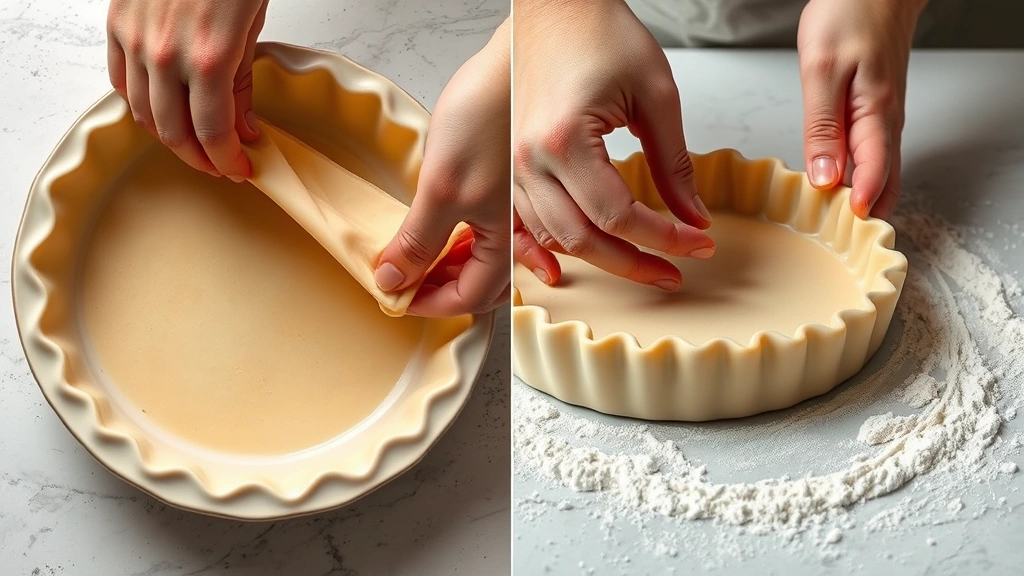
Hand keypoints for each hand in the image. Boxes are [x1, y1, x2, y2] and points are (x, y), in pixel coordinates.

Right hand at [107, 0, 268, 180]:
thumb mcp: (250, 30)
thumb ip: (243, 85)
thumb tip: (243, 129)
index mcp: (209, 58)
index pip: (213, 133)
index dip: (228, 161)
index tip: (241, 169)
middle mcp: (166, 54)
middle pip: (174, 133)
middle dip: (201, 158)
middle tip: (221, 163)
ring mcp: (136, 40)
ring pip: (143, 114)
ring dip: (170, 138)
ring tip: (195, 143)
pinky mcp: (117, 25)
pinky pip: (121, 82)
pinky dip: (141, 105)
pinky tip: (164, 111)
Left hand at [374, 19, 510, 316]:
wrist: (517, 57)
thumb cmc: (491, 111)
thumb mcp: (443, 186)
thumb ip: (419, 240)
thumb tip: (395, 282)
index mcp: (505, 239)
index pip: (468, 297)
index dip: (428, 305)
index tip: (395, 299)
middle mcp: (516, 231)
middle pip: (481, 285)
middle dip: (441, 291)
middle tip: (403, 284)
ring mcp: (516, 210)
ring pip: (487, 261)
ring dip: (452, 268)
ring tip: (420, 262)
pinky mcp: (510, 185)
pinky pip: (494, 233)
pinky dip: (468, 244)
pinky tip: (458, 237)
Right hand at [512, 0, 713, 291]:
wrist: (556, 5)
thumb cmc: (601, 33)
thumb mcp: (655, 95)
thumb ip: (673, 164)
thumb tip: (692, 218)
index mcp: (562, 139)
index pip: (617, 214)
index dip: (663, 237)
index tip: (696, 243)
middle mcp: (529, 158)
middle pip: (582, 238)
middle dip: (633, 263)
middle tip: (673, 272)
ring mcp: (515, 165)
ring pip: (554, 238)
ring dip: (599, 259)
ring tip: (642, 264)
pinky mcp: (513, 165)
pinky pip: (527, 223)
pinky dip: (553, 248)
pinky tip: (575, 264)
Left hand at [797, 0, 925, 217]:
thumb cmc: (848, 16)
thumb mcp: (821, 71)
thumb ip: (823, 127)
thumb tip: (826, 178)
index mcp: (876, 116)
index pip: (873, 176)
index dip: (859, 208)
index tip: (843, 231)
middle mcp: (886, 123)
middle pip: (883, 183)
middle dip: (863, 215)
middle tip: (835, 242)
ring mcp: (883, 118)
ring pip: (878, 172)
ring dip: (860, 199)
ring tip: (830, 226)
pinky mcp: (875, 112)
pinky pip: (871, 155)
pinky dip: (858, 177)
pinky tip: (836, 188)